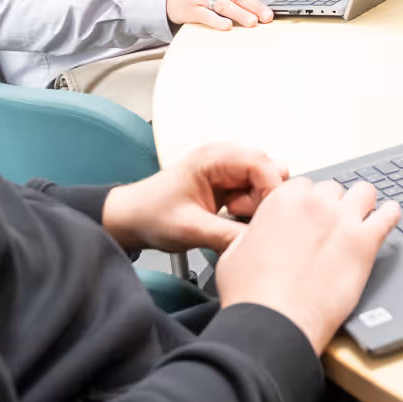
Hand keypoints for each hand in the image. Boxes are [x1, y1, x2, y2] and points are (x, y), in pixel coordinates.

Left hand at [100, 142, 288, 253]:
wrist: (131, 218)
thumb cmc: (150, 214)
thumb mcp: (190, 229)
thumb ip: (227, 236)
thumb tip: (259, 244)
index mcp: (214, 157)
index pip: (263, 164)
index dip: (271, 191)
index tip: (267, 217)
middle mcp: (225, 158)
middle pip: (270, 171)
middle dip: (263, 198)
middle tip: (238, 216)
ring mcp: (228, 170)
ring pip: (265, 183)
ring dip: (257, 204)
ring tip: (230, 216)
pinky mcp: (229, 184)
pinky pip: (254, 193)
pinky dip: (249, 209)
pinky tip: (230, 218)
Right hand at [215, 177, 400, 353]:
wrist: (273, 322)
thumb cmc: (251, 293)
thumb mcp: (236, 251)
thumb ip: (254, 232)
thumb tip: (259, 234)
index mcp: (283, 199)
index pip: (306, 186)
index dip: (308, 203)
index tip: (310, 216)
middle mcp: (315, 203)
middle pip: (334, 190)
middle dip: (333, 206)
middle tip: (330, 227)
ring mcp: (343, 221)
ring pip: (364, 193)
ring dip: (362, 205)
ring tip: (362, 219)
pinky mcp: (365, 243)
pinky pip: (389, 216)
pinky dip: (390, 215)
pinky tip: (389, 218)